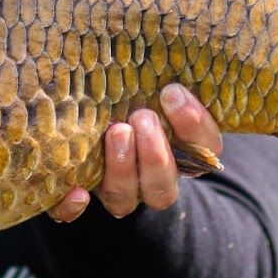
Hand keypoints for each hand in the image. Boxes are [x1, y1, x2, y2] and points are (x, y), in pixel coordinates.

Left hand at [49, 83, 221, 221]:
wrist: (98, 127)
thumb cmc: (132, 99)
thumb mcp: (152, 89)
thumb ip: (160, 82)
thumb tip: (165, 62)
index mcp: (184, 154)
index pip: (204, 148)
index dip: (193, 124)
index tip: (172, 92)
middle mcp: (154, 180)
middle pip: (163, 185)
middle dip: (155, 153)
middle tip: (142, 116)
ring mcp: (119, 193)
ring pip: (124, 198)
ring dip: (122, 168)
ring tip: (116, 132)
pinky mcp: (81, 196)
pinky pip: (74, 215)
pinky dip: (73, 208)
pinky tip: (77, 192)